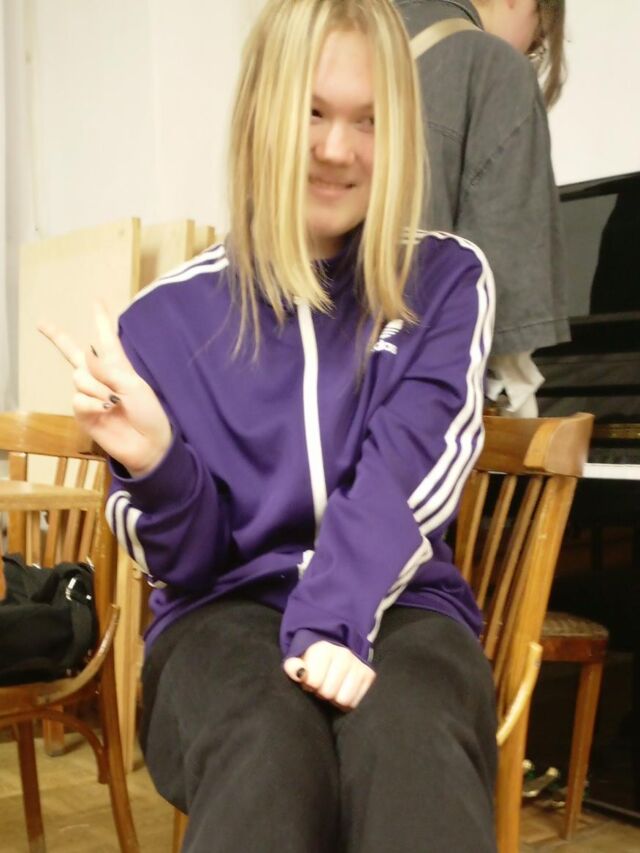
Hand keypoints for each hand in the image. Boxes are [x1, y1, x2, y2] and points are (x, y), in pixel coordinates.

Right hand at [38, 303, 171, 476]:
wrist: (149, 445)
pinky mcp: (83, 413)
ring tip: (115, 402)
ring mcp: (90, 395)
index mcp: (119, 367)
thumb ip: (109, 369)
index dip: (100, 320)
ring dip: (98, 389)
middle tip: (41, 323)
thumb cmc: (149, 414)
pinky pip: (78, 398)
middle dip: (57, 337)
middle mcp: (101, 378)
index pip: (106, 339)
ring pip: (79, 378)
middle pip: (73, 353)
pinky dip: (93, 403)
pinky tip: (107, 411)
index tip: (96, 300)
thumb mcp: (135, 386)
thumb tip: (85, 352)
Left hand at [283, 641, 375, 710]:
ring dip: (335, 698)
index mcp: (324, 649)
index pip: (313, 682)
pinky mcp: (369, 675)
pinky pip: (356, 702)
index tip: (310, 680)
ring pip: (343, 700)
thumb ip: (292, 666)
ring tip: (333, 689)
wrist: (335, 652)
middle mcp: (344, 654)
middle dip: (322, 693)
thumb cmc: (313, 661)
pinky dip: (348, 701)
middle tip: (322, 686)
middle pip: (328, 693)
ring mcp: (358, 664)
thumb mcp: (297, 660)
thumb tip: (301, 674)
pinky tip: (343, 691)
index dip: (309, 685)